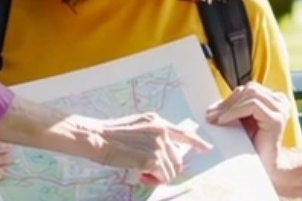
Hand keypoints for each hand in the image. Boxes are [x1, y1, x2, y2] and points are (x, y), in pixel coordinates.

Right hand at [88, 112, 212, 184]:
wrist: (96, 137)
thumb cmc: (109, 135)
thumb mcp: (136, 128)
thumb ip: (152, 136)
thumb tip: (165, 154)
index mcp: (157, 121)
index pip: (182, 133)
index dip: (196, 142)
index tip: (206, 148)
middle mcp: (161, 130)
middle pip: (178, 159)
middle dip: (166, 170)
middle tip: (147, 172)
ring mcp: (158, 143)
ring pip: (171, 170)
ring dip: (158, 176)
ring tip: (141, 172)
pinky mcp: (152, 158)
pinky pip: (163, 176)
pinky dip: (154, 180)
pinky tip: (141, 175)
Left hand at [206, 82, 290, 161]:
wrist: (266, 166)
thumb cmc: (253, 144)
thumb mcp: (243, 121)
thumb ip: (235, 108)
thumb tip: (213, 105)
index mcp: (274, 99)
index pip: (249, 89)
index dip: (230, 99)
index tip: (212, 111)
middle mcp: (281, 101)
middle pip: (250, 89)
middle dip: (228, 102)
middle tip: (210, 115)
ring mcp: (281, 109)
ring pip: (251, 94)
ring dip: (229, 107)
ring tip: (216, 119)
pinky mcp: (276, 119)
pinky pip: (252, 105)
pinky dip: (234, 111)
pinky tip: (223, 121)